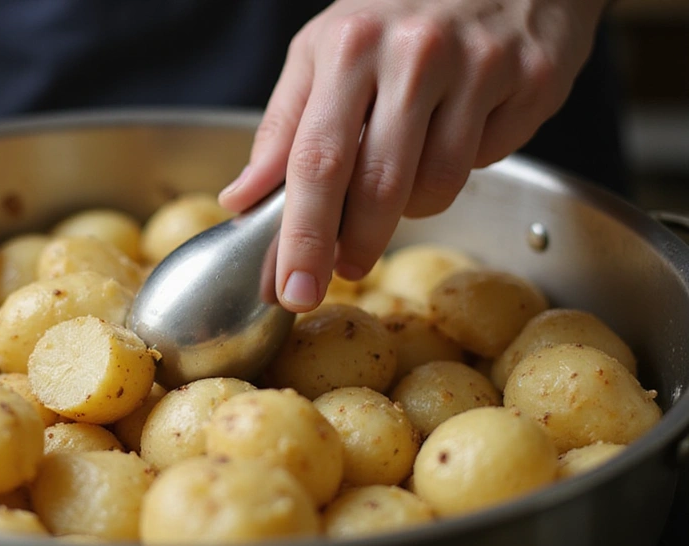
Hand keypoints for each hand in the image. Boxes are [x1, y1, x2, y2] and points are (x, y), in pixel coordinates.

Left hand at [218, 0, 607, 312]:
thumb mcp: (326, 50)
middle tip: (344, 271)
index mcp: (350, 43)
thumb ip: (283, 126)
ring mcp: (480, 65)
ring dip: (413, 206)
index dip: (302, 236)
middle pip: (378, 186)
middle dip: (355, 246)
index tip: (292, 289)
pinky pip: (485, 162)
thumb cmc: (400, 11)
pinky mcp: (532, 81)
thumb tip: (241, 198)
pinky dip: (463, 164)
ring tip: (404, 175)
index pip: (316, 160)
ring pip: (438, 187)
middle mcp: (415, 52)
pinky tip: (456, 130)